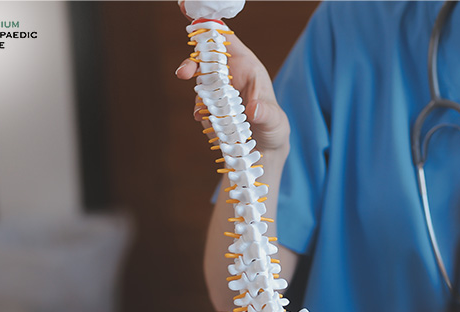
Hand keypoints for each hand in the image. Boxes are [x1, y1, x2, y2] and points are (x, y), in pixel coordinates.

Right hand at [175, 2, 289, 155]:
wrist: (264, 149)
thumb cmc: (274, 127)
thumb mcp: (275, 120)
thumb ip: (266, 113)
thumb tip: (254, 109)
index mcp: (247, 65)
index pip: (226, 38)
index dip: (209, 25)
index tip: (192, 15)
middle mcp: (230, 74)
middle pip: (206, 58)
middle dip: (193, 62)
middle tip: (184, 73)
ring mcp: (218, 91)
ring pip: (199, 80)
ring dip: (195, 90)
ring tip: (201, 109)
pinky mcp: (210, 108)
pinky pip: (199, 104)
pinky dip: (199, 111)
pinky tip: (205, 121)